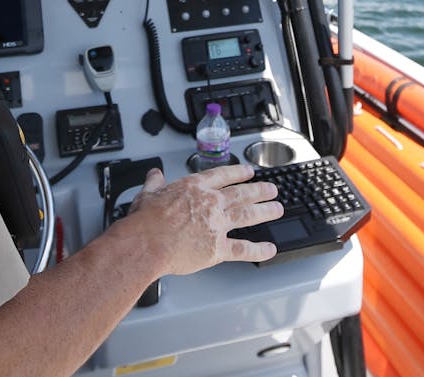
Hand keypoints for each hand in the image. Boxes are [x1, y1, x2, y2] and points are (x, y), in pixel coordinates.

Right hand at [124, 164, 281, 274]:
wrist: (147, 243)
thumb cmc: (145, 221)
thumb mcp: (147, 194)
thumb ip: (154, 182)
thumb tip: (154, 174)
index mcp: (195, 188)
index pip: (223, 176)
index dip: (238, 173)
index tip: (248, 172)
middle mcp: (211, 204)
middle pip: (242, 194)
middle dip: (259, 191)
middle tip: (272, 190)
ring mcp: (217, 225)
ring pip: (248, 216)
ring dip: (265, 212)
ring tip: (277, 209)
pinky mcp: (218, 248)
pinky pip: (243, 249)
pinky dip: (258, 250)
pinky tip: (269, 249)